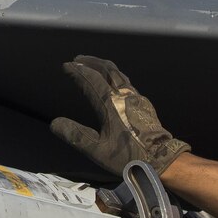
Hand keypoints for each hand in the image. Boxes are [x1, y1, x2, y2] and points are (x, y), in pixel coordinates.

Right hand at [49, 55, 190, 176]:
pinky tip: (113, 84)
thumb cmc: (128, 155)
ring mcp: (136, 97)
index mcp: (110, 103)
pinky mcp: (144, 103)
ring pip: (119, 74)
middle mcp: (124, 95)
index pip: (91, 79)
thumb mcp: (97, 150)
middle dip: (91, 62)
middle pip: (107, 69)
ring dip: (104, 67)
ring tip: (94, 66)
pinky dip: (114, 76)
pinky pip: (126, 82)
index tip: (66, 66)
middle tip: (78, 59)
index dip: (77, 71)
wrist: (161, 158)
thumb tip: (55, 123)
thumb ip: (75, 135)